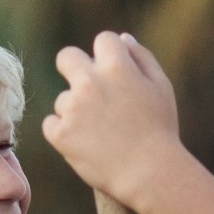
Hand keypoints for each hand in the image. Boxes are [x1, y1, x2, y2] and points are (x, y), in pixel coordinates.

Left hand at [43, 31, 186, 211]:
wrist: (150, 174)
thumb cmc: (161, 130)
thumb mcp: (162, 88)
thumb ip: (143, 58)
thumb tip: (123, 39)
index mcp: (117, 65)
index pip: (103, 40)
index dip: (110, 56)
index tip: (115, 74)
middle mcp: (90, 81)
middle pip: (66, 57)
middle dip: (74, 68)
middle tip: (88, 91)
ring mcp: (72, 107)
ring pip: (63, 100)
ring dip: (76, 112)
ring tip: (101, 134)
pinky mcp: (60, 133)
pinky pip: (52, 124)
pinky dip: (64, 134)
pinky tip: (86, 145)